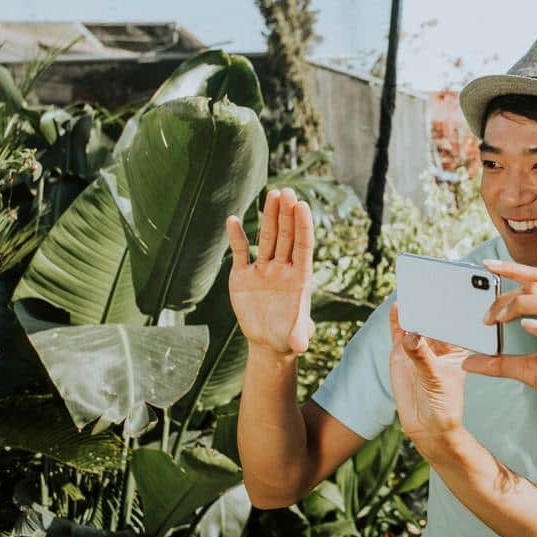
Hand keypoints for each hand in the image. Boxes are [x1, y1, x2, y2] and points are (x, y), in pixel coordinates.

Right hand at [225, 188, 315, 356]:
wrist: (268, 341)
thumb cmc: (287, 336)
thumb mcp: (294, 338)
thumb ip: (298, 336)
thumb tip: (302, 345)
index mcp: (300, 278)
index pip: (303, 246)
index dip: (303, 226)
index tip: (302, 206)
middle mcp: (283, 268)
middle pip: (286, 236)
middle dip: (287, 214)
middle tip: (287, 191)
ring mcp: (264, 269)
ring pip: (267, 238)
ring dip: (269, 216)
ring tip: (273, 193)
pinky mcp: (244, 275)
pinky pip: (241, 252)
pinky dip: (236, 237)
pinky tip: (232, 220)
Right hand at [389, 304, 469, 455]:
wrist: (427, 426)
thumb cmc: (444, 403)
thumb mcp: (436, 378)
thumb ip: (422, 357)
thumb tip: (410, 336)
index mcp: (457, 346)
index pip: (454, 322)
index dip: (452, 306)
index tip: (451, 290)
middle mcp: (438, 343)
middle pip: (433, 318)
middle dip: (430, 303)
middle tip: (427, 285)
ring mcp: (419, 346)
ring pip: (415, 322)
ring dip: (413, 308)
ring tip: (411, 290)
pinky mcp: (401, 353)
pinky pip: (398, 331)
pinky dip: (397, 320)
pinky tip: (398, 307)